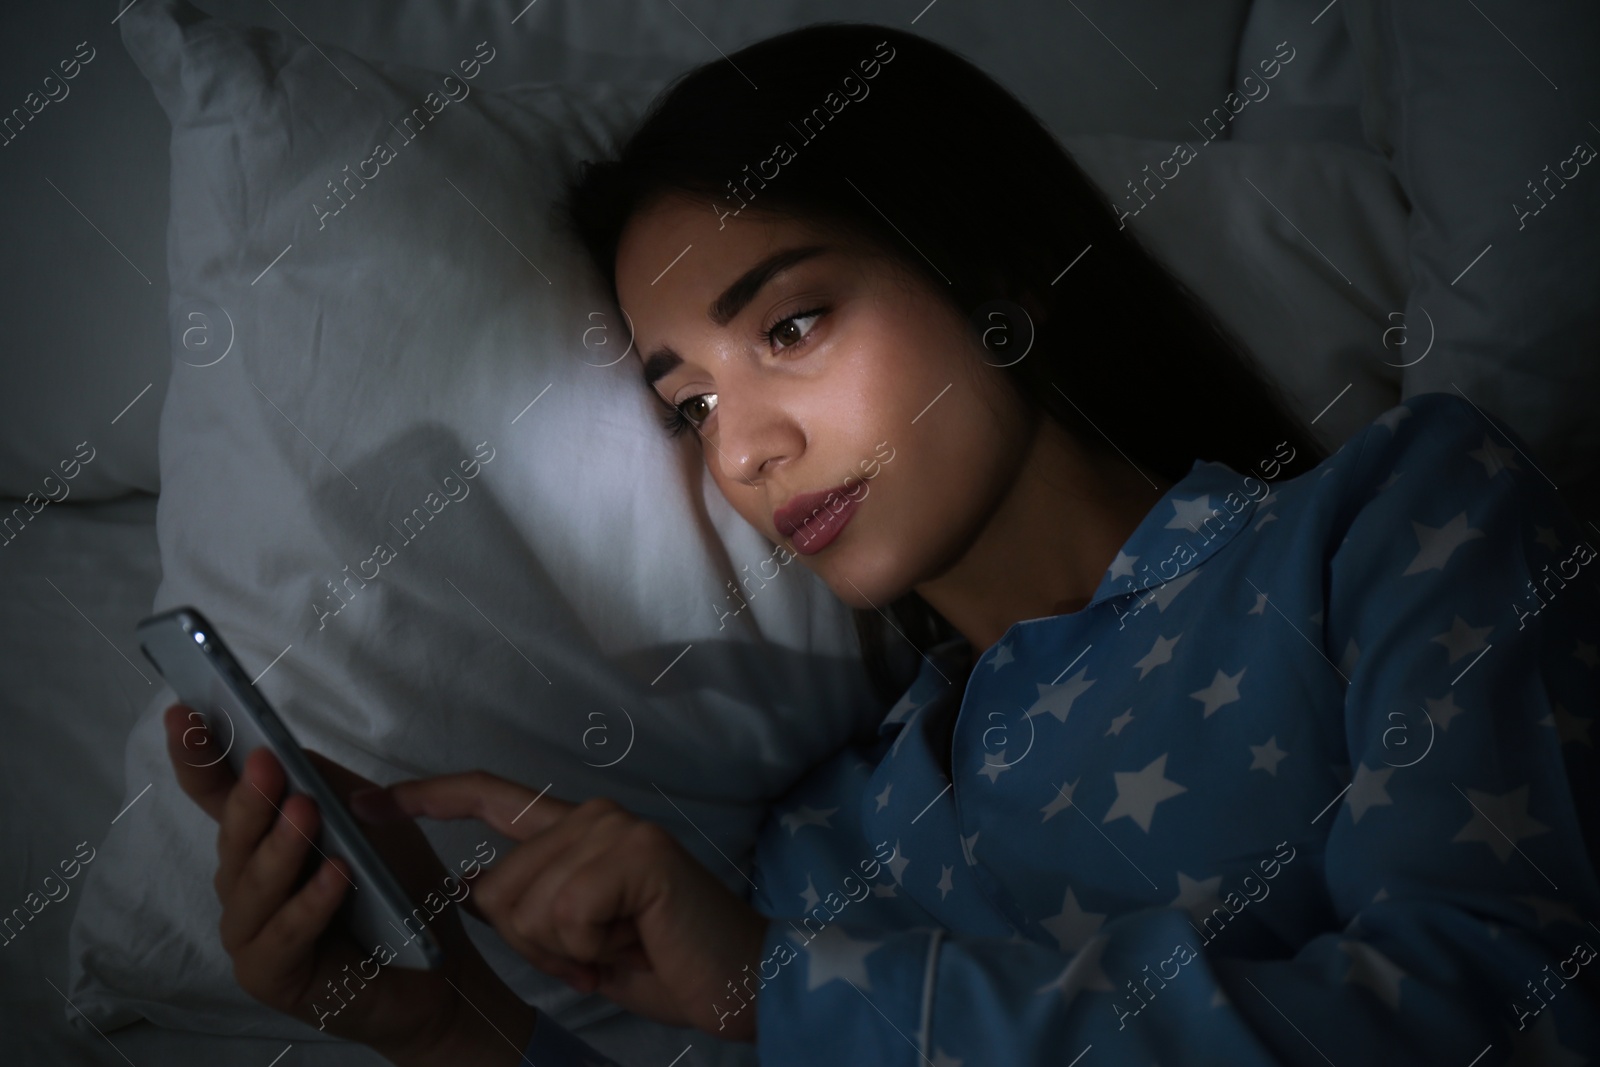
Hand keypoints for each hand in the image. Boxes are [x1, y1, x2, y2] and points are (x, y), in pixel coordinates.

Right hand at [162, 704, 535, 1065]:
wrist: (433, 967)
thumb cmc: (395, 889)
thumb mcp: (369, 821)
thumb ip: (327, 788)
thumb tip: (284, 749)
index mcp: (261, 839)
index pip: (217, 793)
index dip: (198, 756)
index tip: (184, 713)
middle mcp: (244, 883)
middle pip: (233, 836)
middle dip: (248, 797)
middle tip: (266, 762)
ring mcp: (251, 932)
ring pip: (252, 885)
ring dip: (280, 847)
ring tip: (305, 812)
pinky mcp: (270, 975)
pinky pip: (284, 935)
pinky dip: (310, 903)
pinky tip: (336, 875)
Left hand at [353, 772, 770, 1040]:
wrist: (742, 981)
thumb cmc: (664, 961)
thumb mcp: (576, 936)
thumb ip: (530, 903)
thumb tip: (472, 888)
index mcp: (578, 828)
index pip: (489, 797)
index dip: (426, 798)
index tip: (367, 801)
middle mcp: (593, 815)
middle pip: (497, 888)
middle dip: (536, 945)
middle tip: (598, 954)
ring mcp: (614, 828)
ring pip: (525, 907)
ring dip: (567, 951)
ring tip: (622, 945)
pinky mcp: (634, 853)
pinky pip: (564, 917)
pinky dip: (590, 951)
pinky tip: (634, 941)